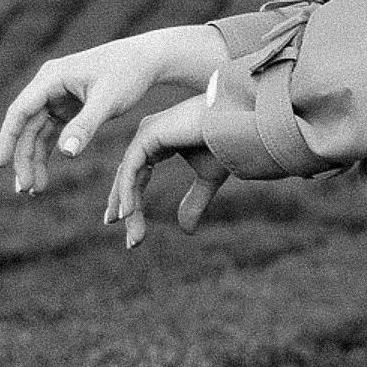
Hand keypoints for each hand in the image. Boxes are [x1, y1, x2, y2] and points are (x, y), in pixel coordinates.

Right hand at [0, 24, 228, 194]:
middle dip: (23, 158)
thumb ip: (85, 127)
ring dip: (33, 161)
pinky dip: (47, 155)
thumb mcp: (107, 101)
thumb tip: (65, 154)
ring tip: (33, 190)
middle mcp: (48, 86)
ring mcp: (56, 97)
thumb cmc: (128, 75)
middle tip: (24, 189)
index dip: (7, 139)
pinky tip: (43, 177)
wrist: (147, 60)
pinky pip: (50, 134)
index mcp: (51, 78)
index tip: (0, 165)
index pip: (20, 111)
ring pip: (36, 133)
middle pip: (25, 127)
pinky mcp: (68, 108)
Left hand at [104, 94, 227, 247]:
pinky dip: (128, 191)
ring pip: (128, 176)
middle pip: (129, 178)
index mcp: (158, 142)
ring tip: (133, 234)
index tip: (127, 226)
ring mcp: (146, 134)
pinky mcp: (148, 135)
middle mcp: (148, 136)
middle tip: (133, 242)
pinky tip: (129, 213)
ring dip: (128, 207)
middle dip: (128, 210)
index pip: (137, 176)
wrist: (239, 124)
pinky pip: (132, 168)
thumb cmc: (227, 143)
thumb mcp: (208, 180)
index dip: (131, 201)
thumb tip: (185, 231)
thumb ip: (194, 202)